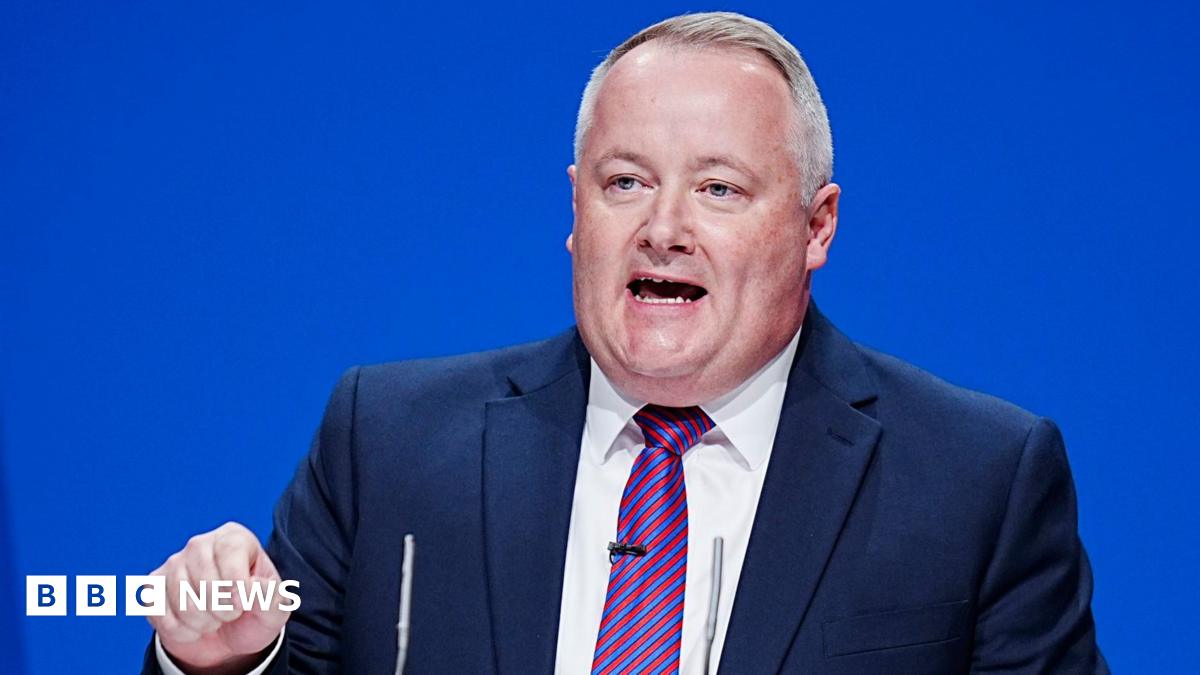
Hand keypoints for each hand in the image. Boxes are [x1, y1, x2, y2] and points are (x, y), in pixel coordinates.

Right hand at [148, 522, 289, 673]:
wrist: (227, 636)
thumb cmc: (252, 613)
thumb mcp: (274, 608)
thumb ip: (272, 597)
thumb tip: (254, 588)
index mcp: (234, 538)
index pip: (230, 553)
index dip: (238, 585)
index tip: (245, 603)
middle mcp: (200, 544)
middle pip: (205, 580)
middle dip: (223, 610)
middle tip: (232, 613)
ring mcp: (173, 564)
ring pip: (182, 600)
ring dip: (203, 622)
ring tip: (215, 619)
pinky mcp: (154, 587)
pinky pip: (159, 613)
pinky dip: (181, 630)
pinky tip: (193, 627)